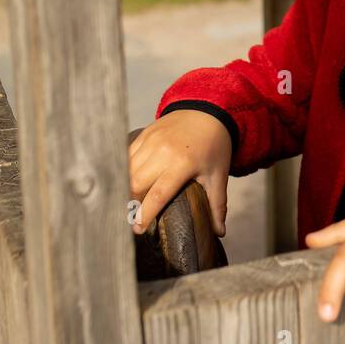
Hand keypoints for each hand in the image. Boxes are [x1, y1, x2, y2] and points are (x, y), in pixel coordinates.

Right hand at [128, 110, 231, 236]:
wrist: (208, 111)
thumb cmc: (214, 146)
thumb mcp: (218, 175)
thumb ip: (217, 205)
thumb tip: (219, 232)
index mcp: (182, 164)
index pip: (157, 195)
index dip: (145, 214)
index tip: (138, 229)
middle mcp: (162, 152)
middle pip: (135, 183)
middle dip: (131, 202)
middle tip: (133, 215)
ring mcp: (150, 141)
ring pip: (127, 170)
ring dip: (126, 187)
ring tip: (130, 201)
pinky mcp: (143, 134)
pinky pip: (126, 156)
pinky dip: (124, 170)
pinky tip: (127, 181)